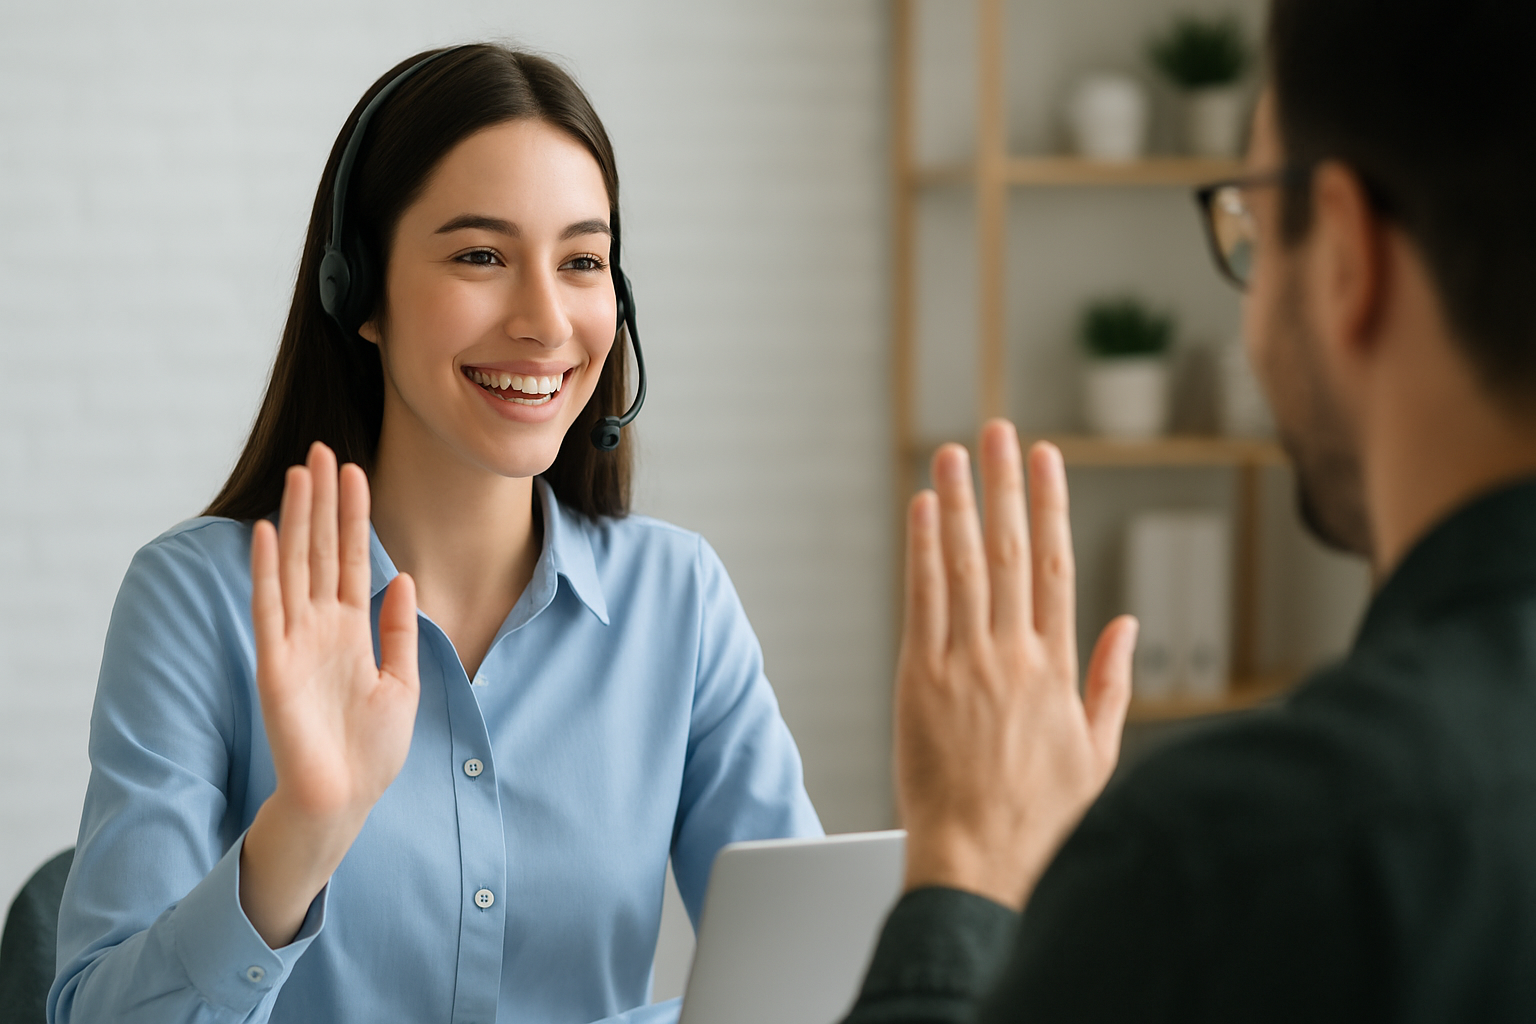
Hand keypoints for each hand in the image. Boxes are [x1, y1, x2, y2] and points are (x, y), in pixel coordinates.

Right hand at [240, 442, 418, 945]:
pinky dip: (267, 571)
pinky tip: (266, 532)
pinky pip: (270, 608)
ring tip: (300, 474)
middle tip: (323, 449)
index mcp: (352, 631)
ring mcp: (296, 642)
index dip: (354, 515)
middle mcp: (321, 628)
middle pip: (322, 551)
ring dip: (297, 521)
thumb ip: (398, 631)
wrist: (346, 799)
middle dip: (324, 501)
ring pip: (296, 567)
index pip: (353, 559)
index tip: (354, 470)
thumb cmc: (372, 750)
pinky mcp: (275, 665)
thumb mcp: (402, 682)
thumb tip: (403, 579)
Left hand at [895, 420, 1137, 910]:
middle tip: (998, 430)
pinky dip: (921, 549)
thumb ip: (1113, 680)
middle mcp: (1013, 653)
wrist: (976, 858)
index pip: (1055, 565)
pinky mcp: (919, 677)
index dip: (1050, 505)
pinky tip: (921, 508)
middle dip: (1004, 483)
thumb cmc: (1039, 815)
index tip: (1047, 460)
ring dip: (958, 501)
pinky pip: (921, 599)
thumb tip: (1128, 623)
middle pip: (1009, 549)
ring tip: (954, 451)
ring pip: (962, 563)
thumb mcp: (1099, 751)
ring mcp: (964, 662)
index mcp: (1058, 667)